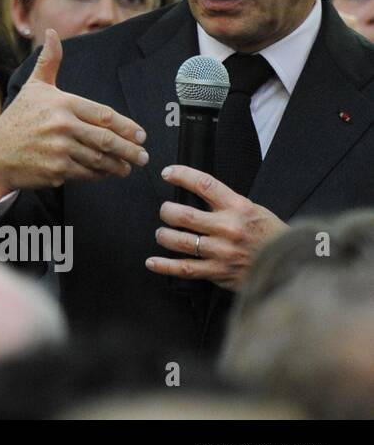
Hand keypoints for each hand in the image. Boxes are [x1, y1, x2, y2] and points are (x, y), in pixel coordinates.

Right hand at [0, 29, 148, 200]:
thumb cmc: (17, 119)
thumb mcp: (33, 87)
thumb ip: (50, 61)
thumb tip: (52, 33)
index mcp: (62, 103)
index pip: (104, 115)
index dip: (127, 127)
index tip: (140, 135)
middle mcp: (62, 125)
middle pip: (107, 140)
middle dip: (130, 150)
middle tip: (142, 156)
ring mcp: (59, 149)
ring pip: (99, 159)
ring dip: (118, 165)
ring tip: (127, 167)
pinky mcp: (56, 170)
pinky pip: (87, 173)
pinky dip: (100, 175)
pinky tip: (106, 173)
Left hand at [147, 165, 287, 290]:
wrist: (292, 264)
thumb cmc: (270, 235)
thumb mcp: (253, 210)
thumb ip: (227, 203)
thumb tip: (196, 195)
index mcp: (238, 207)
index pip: (204, 184)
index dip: (181, 175)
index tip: (167, 173)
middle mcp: (229, 228)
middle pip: (183, 215)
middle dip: (167, 212)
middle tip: (165, 212)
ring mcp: (222, 251)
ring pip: (180, 241)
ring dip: (164, 236)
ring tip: (163, 234)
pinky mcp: (219, 272)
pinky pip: (185, 268)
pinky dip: (164, 266)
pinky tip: (152, 262)